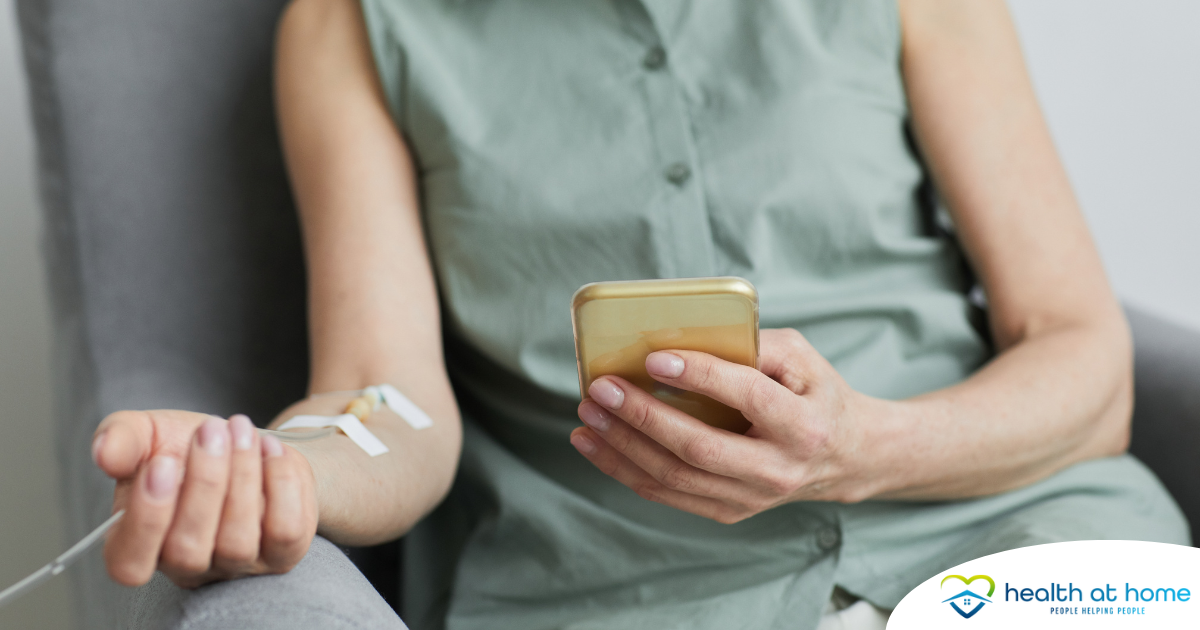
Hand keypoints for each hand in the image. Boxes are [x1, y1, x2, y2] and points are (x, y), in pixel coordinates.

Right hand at [92, 410, 317, 587]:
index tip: (162, 462)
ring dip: (242, 475)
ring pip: (238, 540)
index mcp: (137, 545)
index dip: (146, 519)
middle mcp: (187, 566)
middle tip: (212, 429)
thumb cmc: (185, 447)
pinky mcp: (282, 553)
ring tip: (240, 430)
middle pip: (188, 550)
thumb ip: (121, 440)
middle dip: (203, 482)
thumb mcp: (147, 434)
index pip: (129, 564)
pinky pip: (285, 531)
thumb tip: (103, 452)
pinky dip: (280, 483)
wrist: (246, 442)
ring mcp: (237, 565)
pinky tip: (270, 449)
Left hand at [571, 328, 887, 523]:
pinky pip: (667, 494)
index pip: (746, 397)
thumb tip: (685, 334)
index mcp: (803, 425)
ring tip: (588, 415)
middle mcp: (778, 469)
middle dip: (642, 417)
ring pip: (675, 477)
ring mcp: (752, 497)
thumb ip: (753, 343)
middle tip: (601, 388)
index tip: (655, 357)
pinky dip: (625, 469)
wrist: (846, 458)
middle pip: (699, 448)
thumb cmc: (815, 395)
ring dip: (622, 447)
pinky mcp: (729, 511)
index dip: (699, 376)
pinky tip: (596, 444)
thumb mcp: (802, 358)